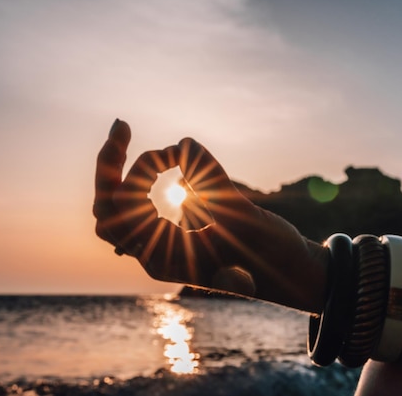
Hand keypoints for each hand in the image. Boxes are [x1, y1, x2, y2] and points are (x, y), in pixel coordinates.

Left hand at [94, 119, 327, 311]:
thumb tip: (185, 144)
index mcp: (161, 259)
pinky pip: (156, 200)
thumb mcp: (246, 220)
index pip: (114, 213)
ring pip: (130, 204)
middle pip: (110, 207)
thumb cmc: (273, 260)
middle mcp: (159, 250)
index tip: (139, 141)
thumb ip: (215, 185)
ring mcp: (171, 239)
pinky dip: (161, 174)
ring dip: (141, 169)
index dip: (116, 172)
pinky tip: (180, 157)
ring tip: (172, 152)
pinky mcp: (187, 227)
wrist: (291, 275)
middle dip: (110, 165)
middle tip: (123, 126)